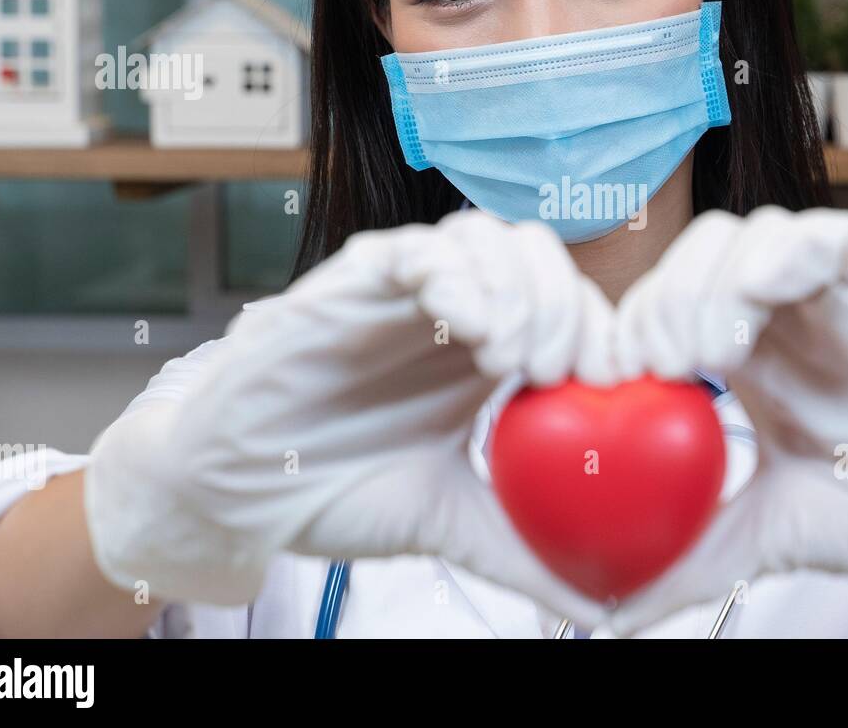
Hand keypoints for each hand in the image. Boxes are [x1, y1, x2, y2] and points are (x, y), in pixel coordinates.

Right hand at [84, 210, 614, 627]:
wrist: (240, 489)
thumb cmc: (339, 489)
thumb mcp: (449, 520)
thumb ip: (521, 547)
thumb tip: (602, 609)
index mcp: (490, 357)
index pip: (573, 311)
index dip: (600, 335)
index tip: (606, 384)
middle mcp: (458, 313)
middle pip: (542, 263)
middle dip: (565, 308)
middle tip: (554, 370)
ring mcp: (409, 291)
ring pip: (489, 238)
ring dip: (515, 287)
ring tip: (504, 354)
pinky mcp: (357, 280)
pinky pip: (418, 248)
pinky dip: (454, 273)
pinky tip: (463, 325)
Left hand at [611, 206, 847, 637]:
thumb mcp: (768, 531)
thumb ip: (695, 554)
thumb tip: (617, 610)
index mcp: (746, 351)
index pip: (663, 302)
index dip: (629, 327)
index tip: (608, 379)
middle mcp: (782, 309)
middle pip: (692, 259)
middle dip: (658, 303)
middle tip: (652, 365)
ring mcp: (829, 286)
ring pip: (742, 236)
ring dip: (705, 286)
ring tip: (704, 354)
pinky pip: (819, 233)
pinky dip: (775, 259)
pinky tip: (754, 313)